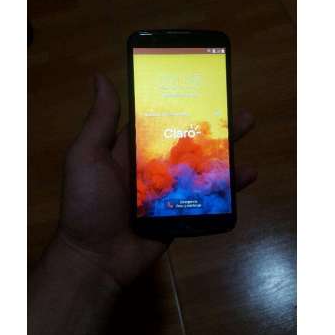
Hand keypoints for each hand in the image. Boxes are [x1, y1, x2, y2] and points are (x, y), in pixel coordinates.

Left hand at [55, 74, 257, 286]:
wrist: (96, 258)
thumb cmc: (88, 203)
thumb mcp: (86, 156)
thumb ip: (100, 121)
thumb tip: (100, 76)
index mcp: (131, 148)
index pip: (158, 119)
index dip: (178, 102)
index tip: (198, 83)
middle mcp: (152, 165)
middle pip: (186, 139)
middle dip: (210, 123)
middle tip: (233, 105)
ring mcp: (169, 190)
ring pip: (202, 164)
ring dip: (225, 148)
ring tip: (247, 128)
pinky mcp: (182, 212)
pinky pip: (207, 196)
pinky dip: (228, 186)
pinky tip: (248, 173)